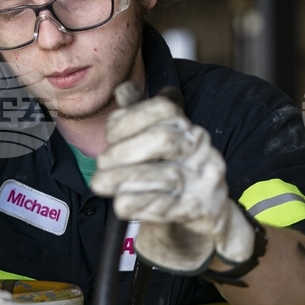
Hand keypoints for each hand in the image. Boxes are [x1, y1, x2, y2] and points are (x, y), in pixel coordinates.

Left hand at [90, 82, 255, 273]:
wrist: (204, 215)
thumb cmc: (172, 173)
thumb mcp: (157, 142)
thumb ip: (138, 117)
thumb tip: (123, 89)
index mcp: (187, 127)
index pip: (162, 109)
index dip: (129, 120)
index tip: (109, 137)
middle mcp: (200, 149)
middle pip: (164, 140)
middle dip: (124, 151)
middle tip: (101, 165)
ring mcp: (204, 179)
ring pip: (166, 174)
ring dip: (124, 179)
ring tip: (101, 184)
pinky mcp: (200, 209)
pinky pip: (167, 206)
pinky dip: (139, 204)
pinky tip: (121, 204)